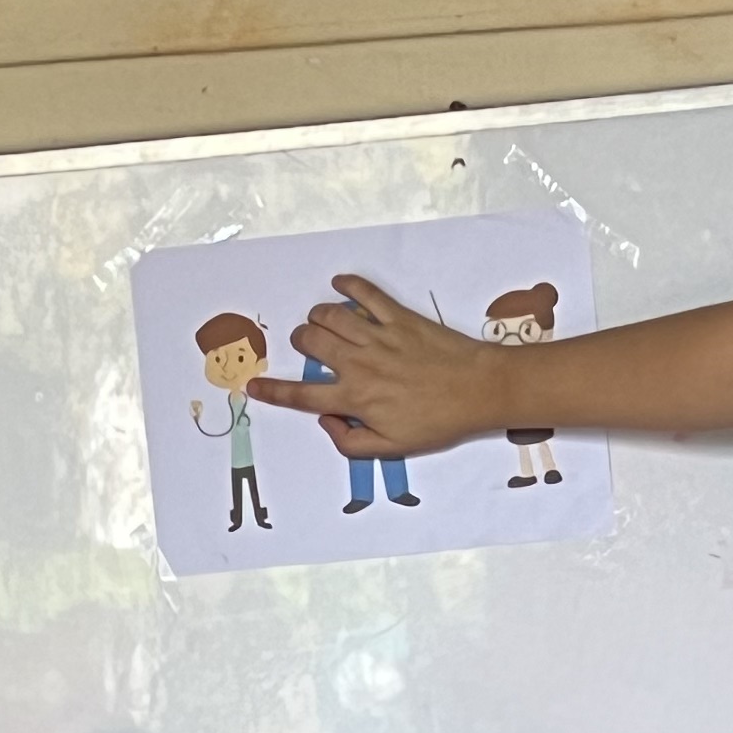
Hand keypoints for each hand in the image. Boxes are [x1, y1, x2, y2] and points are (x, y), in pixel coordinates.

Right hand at [247, 273, 505, 453]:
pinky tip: (340, 285)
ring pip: (332, 315)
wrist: (479, 390)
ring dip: (318, 316)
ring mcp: (378, 336)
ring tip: (320, 321)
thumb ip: (351, 441)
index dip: (273, 391)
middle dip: (301, 341)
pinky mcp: (399, 317)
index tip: (254, 387)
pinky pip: (367, 294)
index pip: (302, 395)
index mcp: (355, 397)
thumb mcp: (392, 447)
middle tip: (307, 345)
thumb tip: (327, 422)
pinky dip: (349, 285)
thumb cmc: (438, 422)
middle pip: (311, 342)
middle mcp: (360, 363)